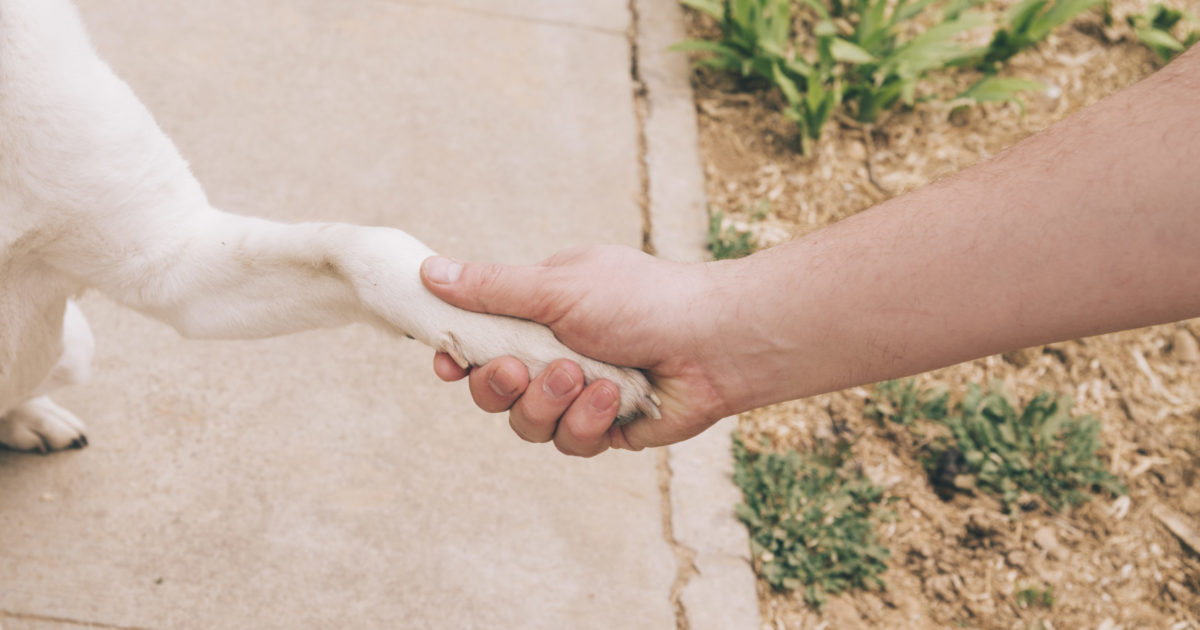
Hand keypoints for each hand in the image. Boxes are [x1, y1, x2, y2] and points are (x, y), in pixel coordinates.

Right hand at [420, 246, 734, 455]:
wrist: (713, 341)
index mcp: (540, 313)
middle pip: (494, 392)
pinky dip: (588, 421)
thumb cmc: (641, 300)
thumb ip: (492, 288)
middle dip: (501, 386)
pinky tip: (613, 398)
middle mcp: (556, 354)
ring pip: (528, 424)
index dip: (459, 357)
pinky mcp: (606, 429)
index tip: (448, 362)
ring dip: (550, 402)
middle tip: (519, 370)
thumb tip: (429, 271)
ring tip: (583, 376)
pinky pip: (571, 442)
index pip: (480, 341)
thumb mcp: (557, 286)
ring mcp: (580, 394)